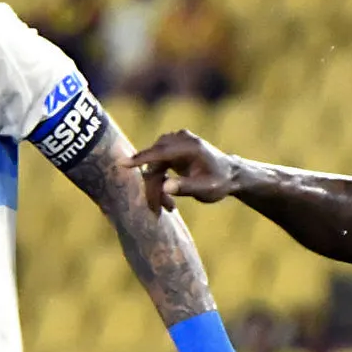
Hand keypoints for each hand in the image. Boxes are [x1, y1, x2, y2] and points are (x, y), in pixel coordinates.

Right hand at [130, 131, 244, 212]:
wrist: (229, 175)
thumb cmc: (220, 182)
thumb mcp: (206, 189)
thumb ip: (186, 187)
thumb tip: (165, 187)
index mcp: (190, 146)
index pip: (160, 151)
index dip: (141, 158)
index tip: (123, 164)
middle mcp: (180, 140)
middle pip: (154, 162)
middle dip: (152, 187)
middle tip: (157, 210)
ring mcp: (175, 143)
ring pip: (153, 165)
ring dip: (156, 187)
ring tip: (168, 208)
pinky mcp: (171, 150)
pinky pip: (157, 166)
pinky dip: (159, 183)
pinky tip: (168, 200)